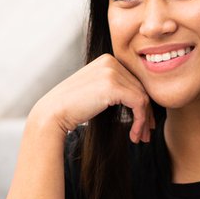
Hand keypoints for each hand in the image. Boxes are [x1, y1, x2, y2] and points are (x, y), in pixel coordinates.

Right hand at [31, 54, 154, 143]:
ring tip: (141, 138)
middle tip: (146, 134)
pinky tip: (133, 135)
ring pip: (142, 97)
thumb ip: (116, 90)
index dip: (143, 104)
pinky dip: (140, 121)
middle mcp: (111, 61)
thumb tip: (142, 101)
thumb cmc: (73, 108)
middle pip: (140, 89)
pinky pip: (138, 104)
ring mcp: (111, 71)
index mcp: (107, 60)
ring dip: (143, 121)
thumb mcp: (97, 92)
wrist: (53, 113)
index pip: (135, 81)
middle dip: (146, 114)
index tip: (145, 124)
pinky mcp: (113, 86)